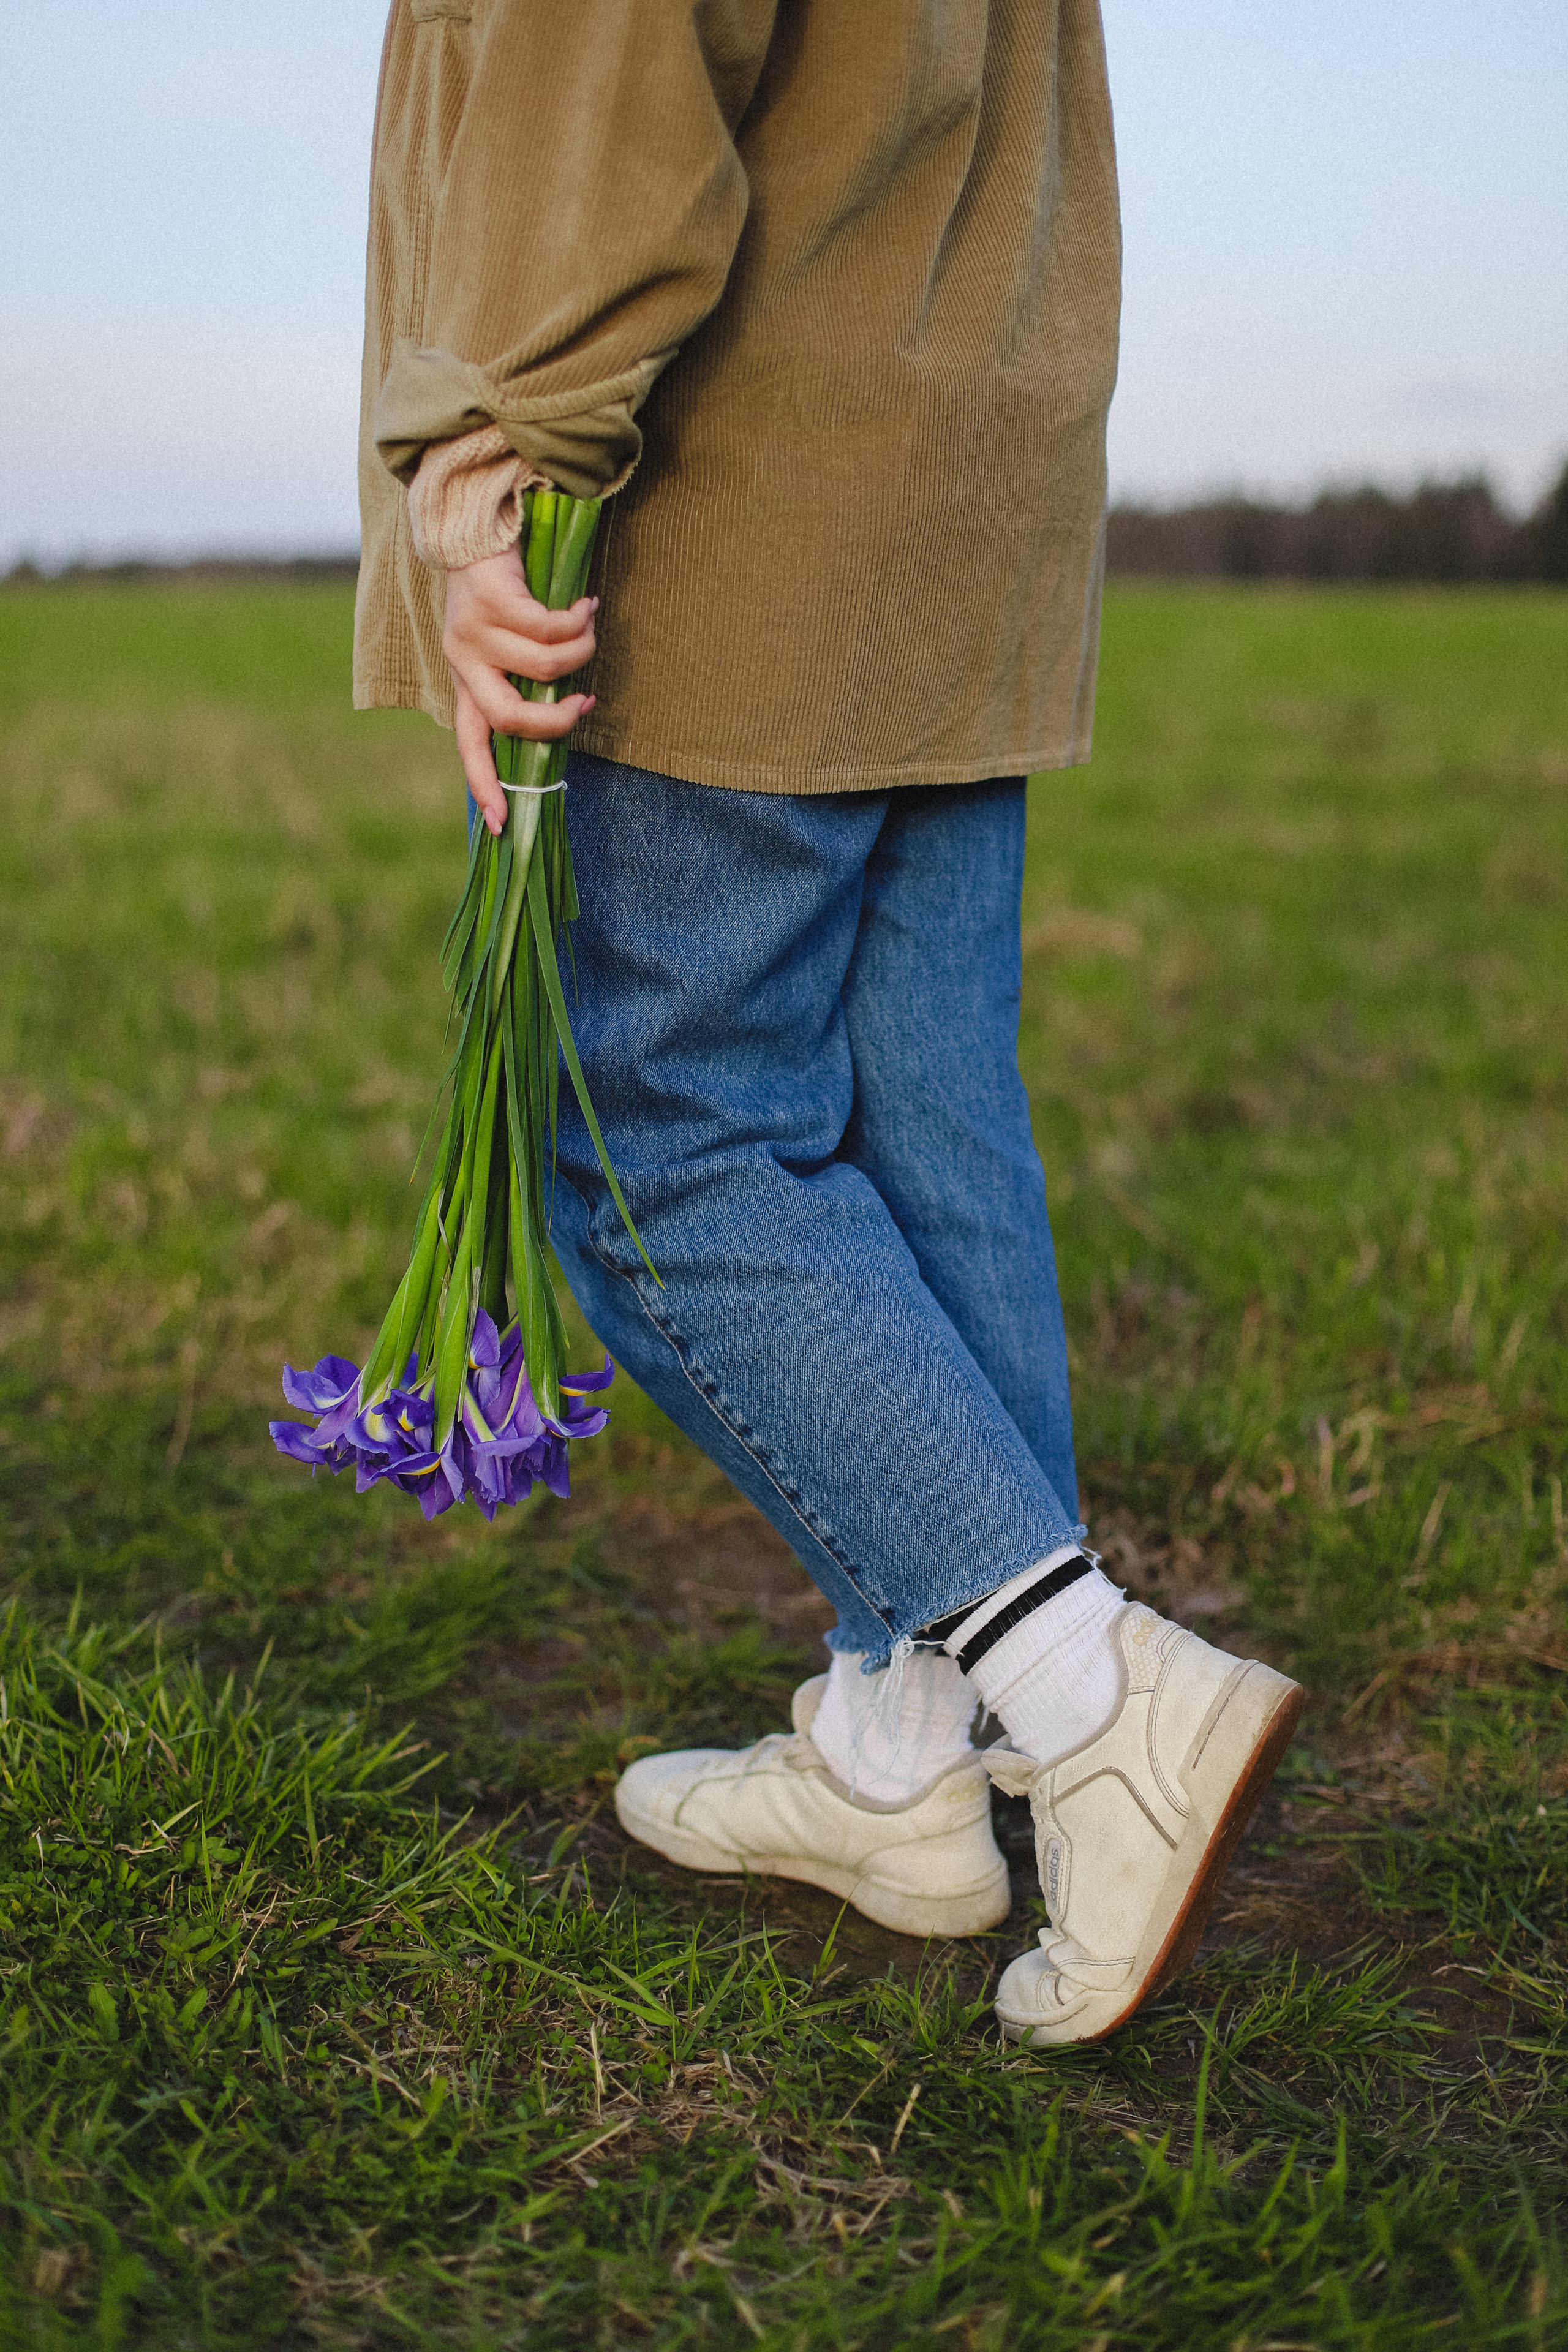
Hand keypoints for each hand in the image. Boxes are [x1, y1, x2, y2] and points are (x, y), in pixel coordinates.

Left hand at [443, 546, 598, 836]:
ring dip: (580, 652)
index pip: (469, 745)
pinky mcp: (490, 601)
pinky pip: (549, 627)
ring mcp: (473, 632)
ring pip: (542, 668)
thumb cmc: (503, 597)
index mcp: (465, 684)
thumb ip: (526, 683)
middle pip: (510, 718)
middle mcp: (462, 663)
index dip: (486, 785)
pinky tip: (584, 606)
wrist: (475, 530)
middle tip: (584, 703)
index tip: (502, 824)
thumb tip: (568, 715)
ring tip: (588, 629)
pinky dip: (578, 621)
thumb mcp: (507, 648)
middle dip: (556, 721)